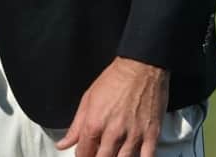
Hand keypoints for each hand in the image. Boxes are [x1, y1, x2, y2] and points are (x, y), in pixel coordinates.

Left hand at [55, 56, 169, 156]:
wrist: (141, 68)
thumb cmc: (114, 80)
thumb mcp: (88, 99)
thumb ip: (76, 125)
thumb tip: (63, 143)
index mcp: (94, 123)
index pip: (84, 153)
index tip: (84, 155)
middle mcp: (113, 132)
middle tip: (98, 154)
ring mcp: (134, 135)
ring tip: (114, 154)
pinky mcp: (152, 135)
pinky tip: (134, 156)